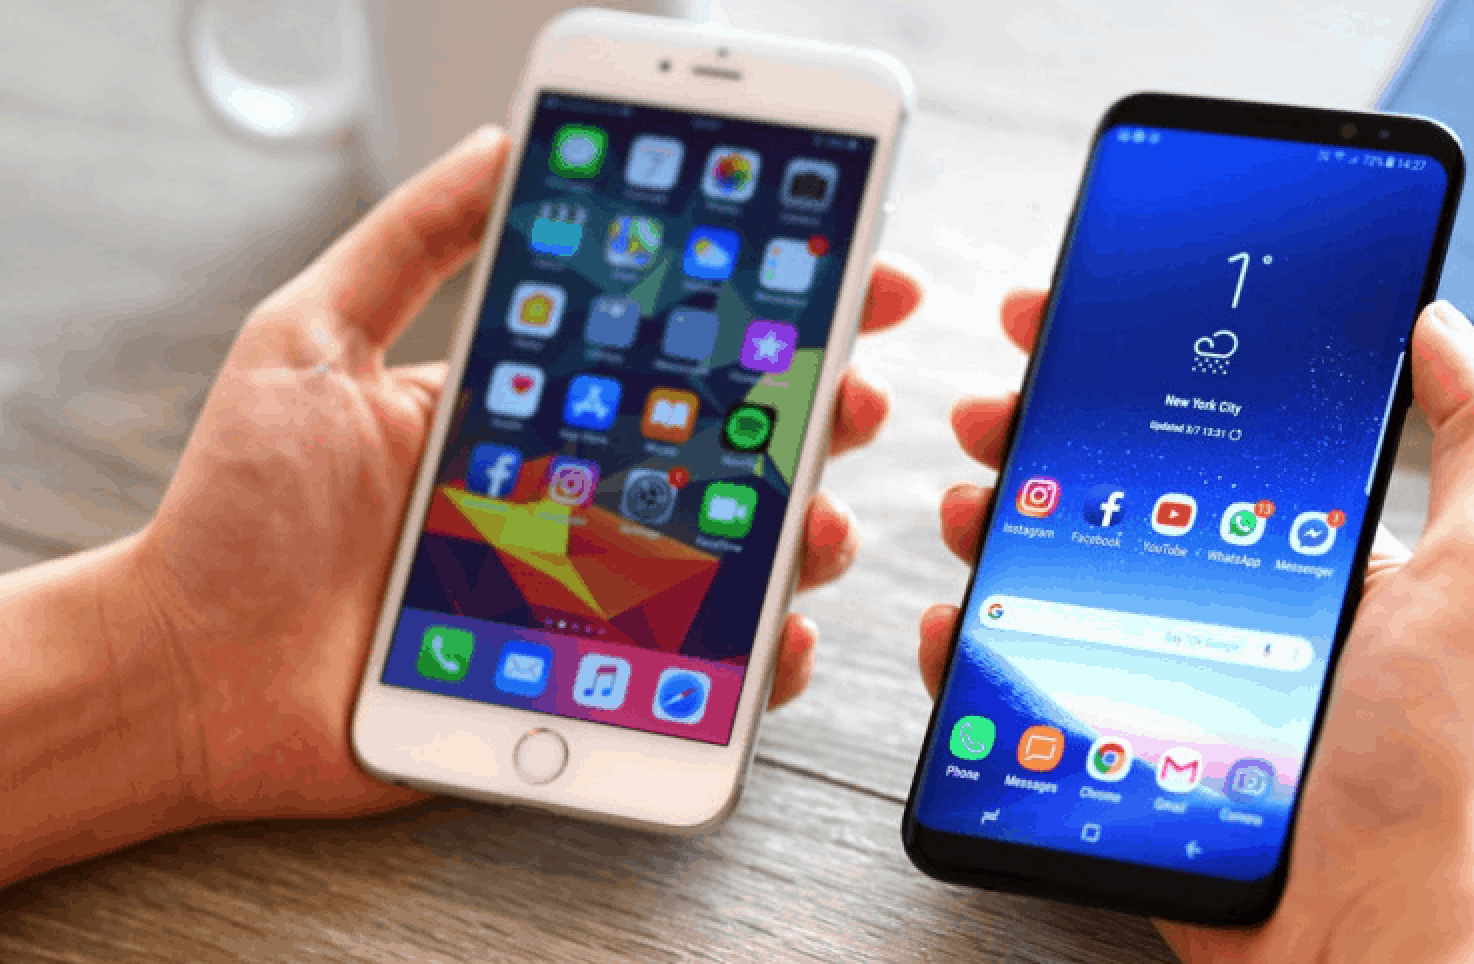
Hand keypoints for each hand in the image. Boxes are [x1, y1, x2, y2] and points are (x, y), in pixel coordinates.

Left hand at [127, 126, 919, 821]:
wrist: (189, 674)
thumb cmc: (237, 515)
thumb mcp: (310, 342)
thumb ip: (406, 244)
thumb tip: (497, 142)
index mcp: (533, 413)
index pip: (673, 352)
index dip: (768, 313)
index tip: (851, 275)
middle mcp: (577, 498)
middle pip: (732, 451)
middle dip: (818, 415)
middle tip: (851, 396)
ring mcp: (591, 592)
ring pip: (739, 558)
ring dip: (806, 531)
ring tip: (814, 520)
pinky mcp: (586, 681)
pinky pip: (702, 672)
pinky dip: (761, 660)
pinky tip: (776, 636)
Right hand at [919, 294, 1473, 961]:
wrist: (1382, 928)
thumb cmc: (1441, 763)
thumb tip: (1439, 323)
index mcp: (1302, 560)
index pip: (1199, 443)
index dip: (1128, 378)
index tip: (1070, 327)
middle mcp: (1226, 613)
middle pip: (1108, 504)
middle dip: (1037, 443)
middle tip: (992, 411)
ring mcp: (1163, 682)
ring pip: (1054, 589)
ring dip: (994, 532)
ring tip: (969, 504)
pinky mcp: (1115, 752)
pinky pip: (1023, 692)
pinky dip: (969, 654)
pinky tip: (950, 624)